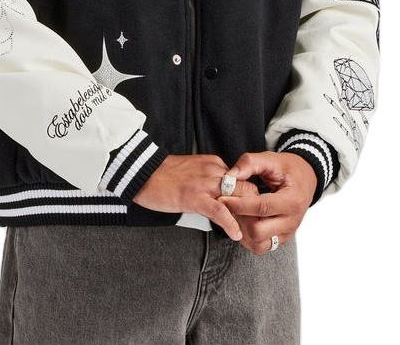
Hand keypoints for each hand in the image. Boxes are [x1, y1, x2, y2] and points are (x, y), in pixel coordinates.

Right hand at [132, 153, 260, 240]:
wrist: (143, 173)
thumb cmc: (165, 175)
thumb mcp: (194, 171)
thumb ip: (210, 180)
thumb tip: (223, 197)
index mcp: (214, 164)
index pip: (242, 180)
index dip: (249, 197)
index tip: (252, 212)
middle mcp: (214, 171)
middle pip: (246, 188)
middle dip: (254, 208)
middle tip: (256, 225)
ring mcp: (205, 184)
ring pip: (237, 198)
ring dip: (246, 217)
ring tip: (251, 233)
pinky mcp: (195, 197)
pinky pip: (219, 211)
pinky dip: (230, 224)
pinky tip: (236, 235)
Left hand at [216, 151, 316, 253]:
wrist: (306, 178)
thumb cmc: (287, 168)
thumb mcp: (271, 158)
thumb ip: (250, 163)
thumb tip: (230, 176)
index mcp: (292, 200)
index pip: (262, 208)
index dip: (239, 204)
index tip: (222, 198)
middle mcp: (292, 221)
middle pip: (258, 231)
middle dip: (239, 219)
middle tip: (230, 206)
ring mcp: (287, 232)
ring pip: (258, 244)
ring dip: (242, 230)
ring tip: (236, 212)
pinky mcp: (281, 238)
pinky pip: (261, 246)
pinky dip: (248, 237)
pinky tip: (243, 220)